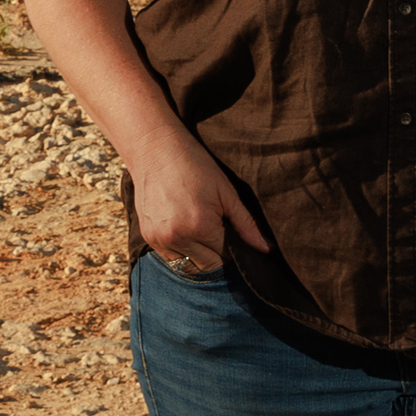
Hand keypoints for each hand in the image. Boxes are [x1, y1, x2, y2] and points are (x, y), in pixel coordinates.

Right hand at [127, 124, 268, 273]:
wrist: (155, 149)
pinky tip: (185, 228)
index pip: (226, 255)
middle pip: (209, 266)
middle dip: (218, 254)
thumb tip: (266, 249)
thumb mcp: (226, 192)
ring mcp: (160, 240)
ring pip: (188, 267)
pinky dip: (181, 251)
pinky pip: (170, 258)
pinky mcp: (148, 238)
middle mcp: (178, 238)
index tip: (232, 231)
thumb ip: (246, 224)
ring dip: (199, 256)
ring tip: (202, 230)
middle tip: (219, 230)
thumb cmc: (195, 165)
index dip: (233, 246)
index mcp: (201, 226)